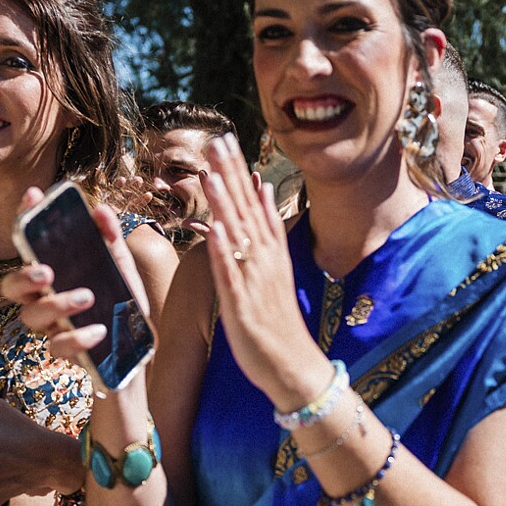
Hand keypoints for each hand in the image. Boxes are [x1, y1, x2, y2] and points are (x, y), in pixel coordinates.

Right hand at [2, 188, 154, 375]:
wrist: (139, 344)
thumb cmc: (120, 299)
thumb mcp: (119, 264)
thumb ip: (109, 237)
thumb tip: (100, 210)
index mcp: (52, 269)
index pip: (27, 242)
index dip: (24, 217)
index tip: (33, 196)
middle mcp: (43, 296)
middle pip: (11, 287)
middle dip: (23, 278)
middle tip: (46, 272)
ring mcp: (51, 324)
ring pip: (30, 317)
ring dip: (55, 306)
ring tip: (86, 297)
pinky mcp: (65, 350)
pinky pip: (57, 347)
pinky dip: (76, 339)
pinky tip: (98, 331)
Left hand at [200, 132, 327, 409]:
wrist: (294, 367)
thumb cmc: (278, 322)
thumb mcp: (276, 269)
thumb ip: (268, 229)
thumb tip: (264, 191)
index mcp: (270, 251)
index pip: (253, 201)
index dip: (238, 170)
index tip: (225, 138)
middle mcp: (265, 260)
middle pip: (246, 210)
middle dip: (231, 174)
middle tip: (218, 139)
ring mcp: (254, 281)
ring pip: (237, 236)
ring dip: (225, 204)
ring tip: (211, 172)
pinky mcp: (242, 305)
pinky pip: (230, 274)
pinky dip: (222, 251)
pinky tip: (213, 227)